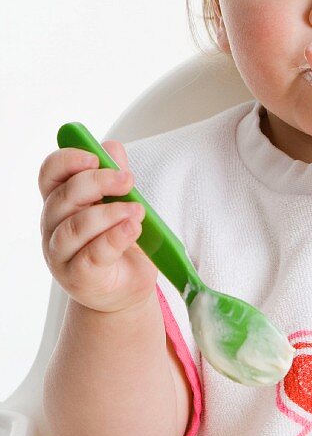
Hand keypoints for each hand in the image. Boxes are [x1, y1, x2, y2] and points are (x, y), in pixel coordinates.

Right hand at [39, 142, 155, 312]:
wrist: (124, 288)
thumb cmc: (118, 241)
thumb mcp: (120, 204)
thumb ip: (114, 177)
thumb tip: (111, 147)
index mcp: (61, 202)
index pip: (50, 174)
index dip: (67, 161)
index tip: (94, 155)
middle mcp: (54, 226)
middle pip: (64, 196)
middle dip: (97, 182)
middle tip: (128, 180)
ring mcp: (61, 254)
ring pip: (75, 227)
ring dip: (109, 213)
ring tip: (137, 210)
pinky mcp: (78, 277)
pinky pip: (92, 255)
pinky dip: (114, 238)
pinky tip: (132, 229)